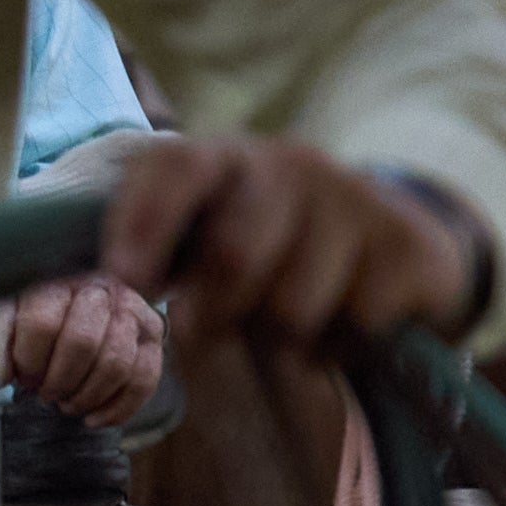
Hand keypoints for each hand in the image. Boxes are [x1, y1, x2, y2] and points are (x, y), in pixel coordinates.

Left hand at [2, 270, 168, 425]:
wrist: (69, 314)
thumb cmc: (29, 324)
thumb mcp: (3, 324)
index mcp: (55, 282)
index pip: (43, 324)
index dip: (30, 361)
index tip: (22, 377)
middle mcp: (99, 290)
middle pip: (83, 343)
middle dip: (60, 380)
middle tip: (46, 394)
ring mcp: (132, 312)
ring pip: (117, 364)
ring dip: (88, 396)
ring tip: (66, 405)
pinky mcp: (153, 337)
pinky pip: (144, 380)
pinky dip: (118, 408)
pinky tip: (93, 419)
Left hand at [91, 136, 478, 349]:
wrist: (395, 246)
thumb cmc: (271, 251)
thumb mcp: (209, 241)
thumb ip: (159, 259)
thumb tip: (96, 291)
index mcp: (223, 159)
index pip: (173, 167)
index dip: (142, 224)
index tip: (130, 283)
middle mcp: (290, 164)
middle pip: (234, 254)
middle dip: (213, 312)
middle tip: (206, 331)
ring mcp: (355, 198)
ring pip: (294, 305)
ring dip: (282, 339)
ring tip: (286, 323)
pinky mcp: (409, 244)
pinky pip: (358, 322)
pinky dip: (342, 345)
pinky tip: (343, 323)